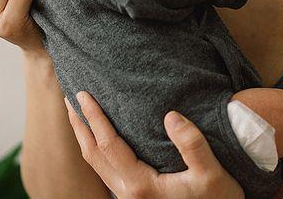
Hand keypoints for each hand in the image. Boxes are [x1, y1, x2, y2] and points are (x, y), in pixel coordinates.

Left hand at [65, 91, 244, 198]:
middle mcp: (128, 194)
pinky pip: (106, 170)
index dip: (93, 118)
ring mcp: (130, 197)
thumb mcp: (212, 175)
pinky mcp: (136, 197)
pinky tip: (102, 137)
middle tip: (69, 98)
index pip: (107, 145)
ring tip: (78, 114)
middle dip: (79, 125)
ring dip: (85, 137)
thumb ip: (192, 145)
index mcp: (140, 186)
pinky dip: (98, 149)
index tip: (82, 94)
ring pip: (96, 165)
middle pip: (92, 155)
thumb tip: (170, 115)